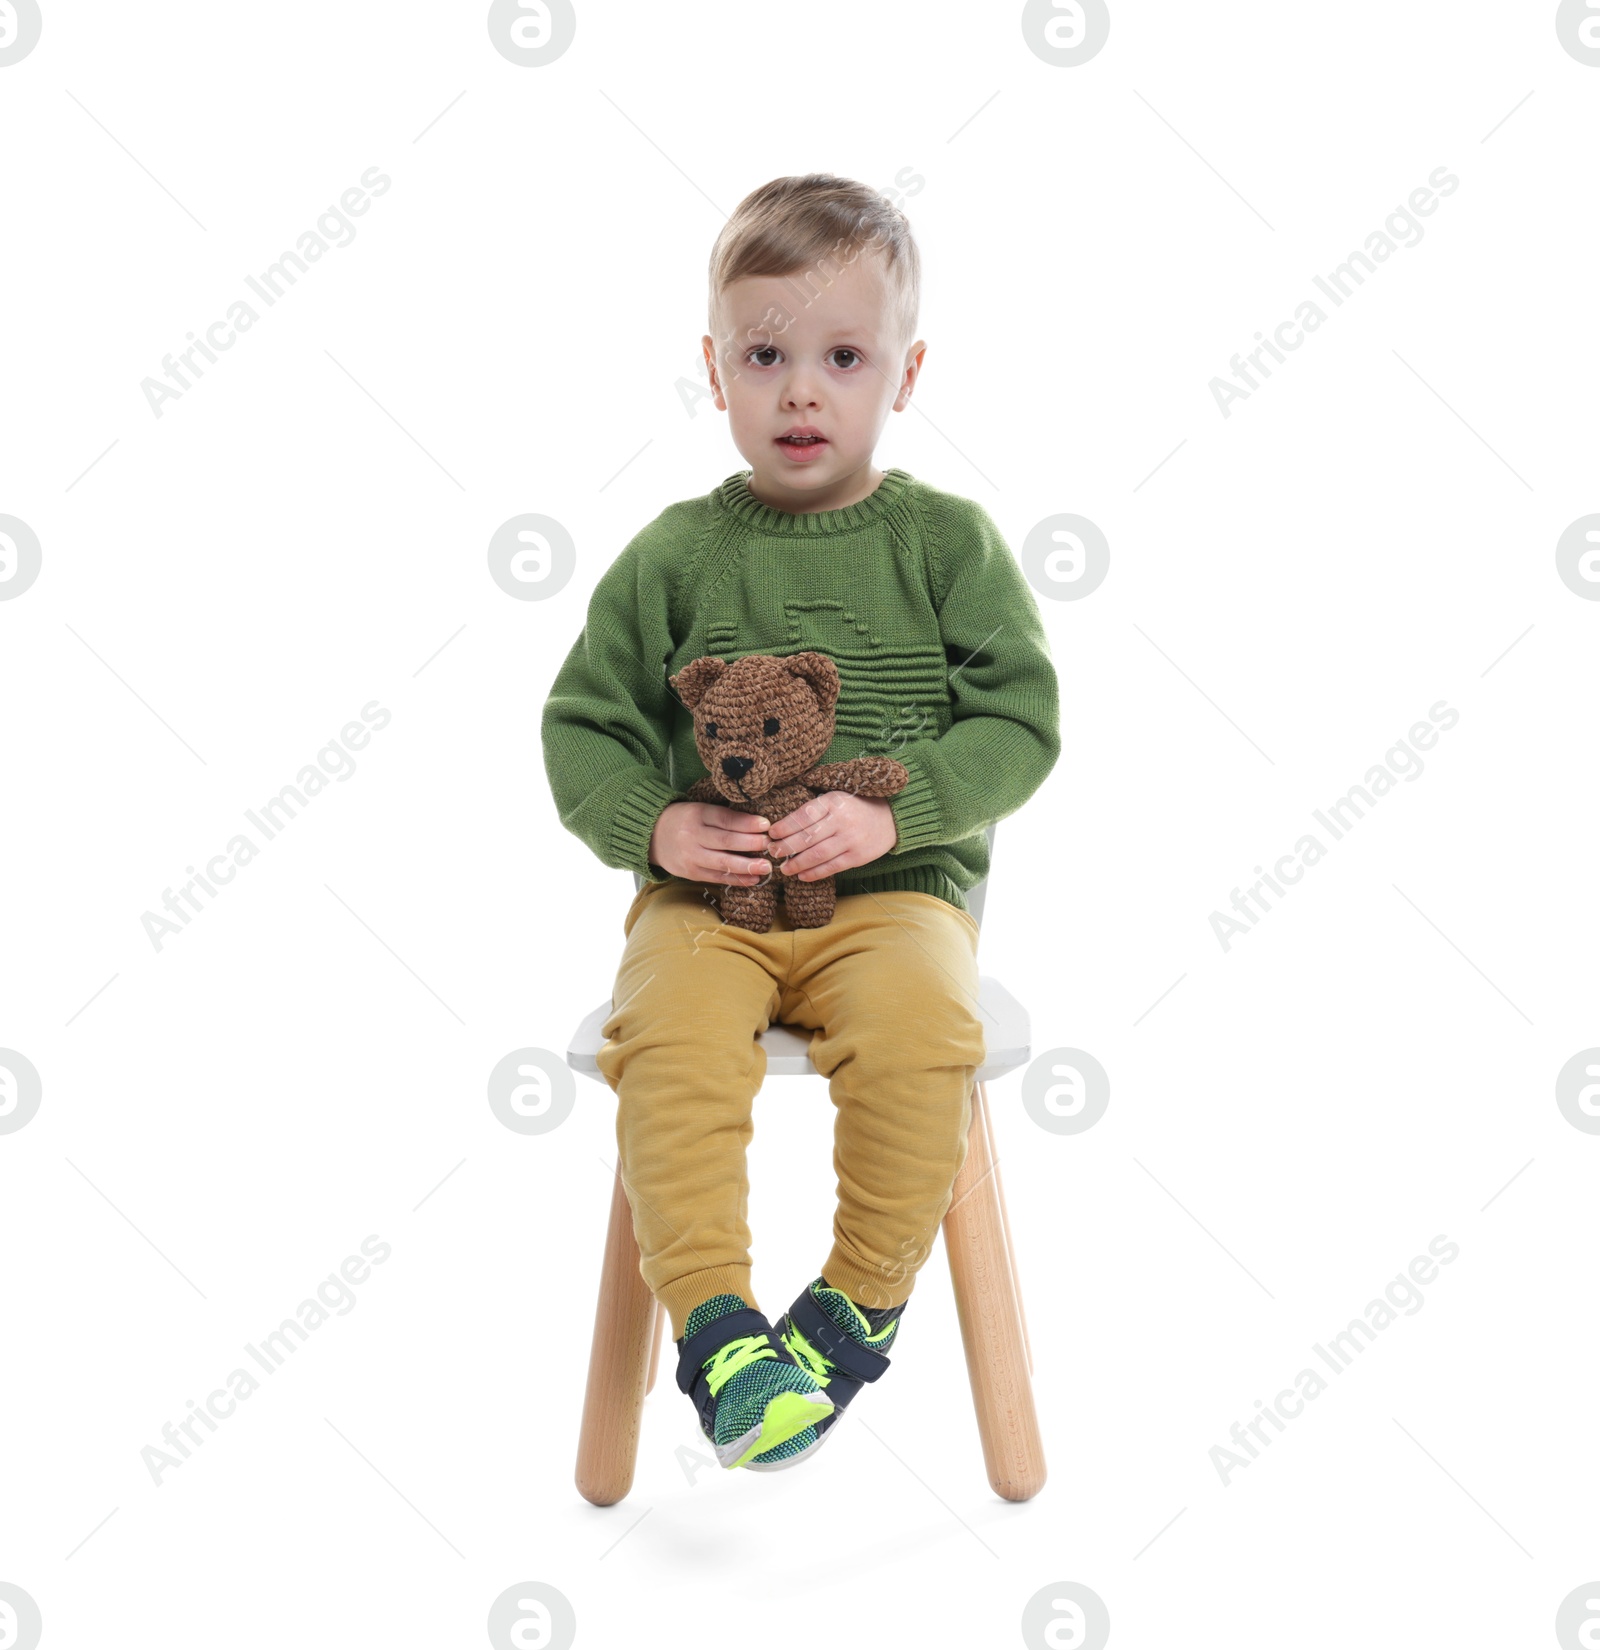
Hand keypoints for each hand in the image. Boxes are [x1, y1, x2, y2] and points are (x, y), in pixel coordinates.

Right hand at [648, 801, 773, 885]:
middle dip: (750, 844)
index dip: (746, 823)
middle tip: (770, 845)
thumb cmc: (685, 820)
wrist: (652, 836)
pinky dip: (736, 879)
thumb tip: (758, 824)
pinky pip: (717, 877)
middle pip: (724, 841)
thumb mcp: (700, 810)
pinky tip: (753, 879)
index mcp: (696, 814)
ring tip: (766, 867)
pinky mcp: (691, 873)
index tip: (766, 825)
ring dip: (746, 866)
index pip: (724, 819)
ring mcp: (691, 856)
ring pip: (722, 862)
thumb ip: (724, 816)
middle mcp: (692, 836)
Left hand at [765, 792, 897, 880]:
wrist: (890, 818)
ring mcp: (850, 839)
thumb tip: (784, 826)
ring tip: (784, 869)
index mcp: (833, 801)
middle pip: (808, 837)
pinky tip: (802, 876)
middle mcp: (841, 820)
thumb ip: (815, 809)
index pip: (804, 814)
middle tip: (773, 852)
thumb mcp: (836, 799)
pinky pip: (832, 867)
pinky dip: (815, 873)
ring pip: (817, 854)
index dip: (786, 826)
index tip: (772, 833)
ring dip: (798, 863)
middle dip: (787, 847)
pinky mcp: (858, 856)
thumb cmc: (855, 808)